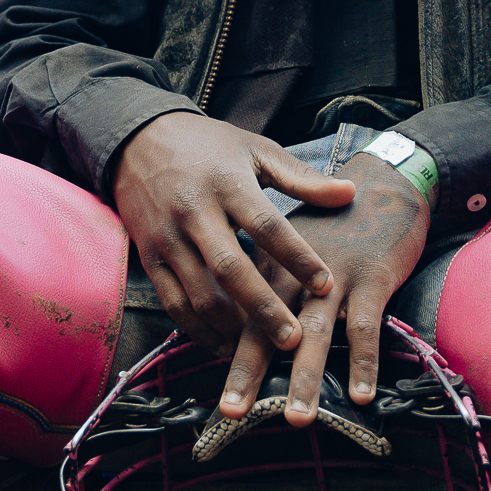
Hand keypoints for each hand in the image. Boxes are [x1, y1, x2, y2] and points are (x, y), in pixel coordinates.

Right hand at [111, 112, 351, 356]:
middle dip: (263, 308)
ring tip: (262, 350)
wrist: (138, 140)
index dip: (297, 257)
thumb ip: (302, 178)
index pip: (267, 225)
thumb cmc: (209, 147)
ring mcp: (168, 237)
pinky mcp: (150, 258)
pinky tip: (226, 345)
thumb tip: (351, 192)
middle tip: (294, 340)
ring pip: (199, 293)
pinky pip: (173, 304)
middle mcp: (194, 211)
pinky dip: (199, 330)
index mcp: (227, 183)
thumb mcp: (256, 150)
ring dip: (231, 327)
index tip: (326, 285)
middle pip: (230, 269)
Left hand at [217, 150, 430, 427]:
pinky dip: (363, 363)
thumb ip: (274, 284)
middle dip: (249, 373)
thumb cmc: (336, 226)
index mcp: (272, 267)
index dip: (229, 355)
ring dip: (306, 379)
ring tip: (297, 418)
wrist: (385, 188)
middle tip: (232, 413)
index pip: (242, 317)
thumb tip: (256, 333)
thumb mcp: (294, 248)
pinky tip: (360, 395)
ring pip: (316, 335)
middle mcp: (296, 274)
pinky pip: (365, 328)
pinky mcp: (373, 280)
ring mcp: (336, 278)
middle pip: (268, 328)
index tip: (218, 393)